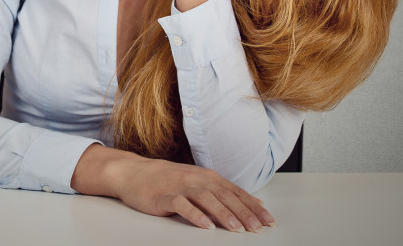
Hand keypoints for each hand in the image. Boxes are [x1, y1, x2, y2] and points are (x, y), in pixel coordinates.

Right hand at [71, 145, 272, 231]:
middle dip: (244, 213)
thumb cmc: (167, 179)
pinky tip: (205, 226)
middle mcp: (197, 179)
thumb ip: (222, 191)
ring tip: (237, 229)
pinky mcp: (165, 196)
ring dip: (224, 215)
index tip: (268, 220)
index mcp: (207, 176)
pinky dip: (195, 215)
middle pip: (225, 196)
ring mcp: (181, 187)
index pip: (235, 192)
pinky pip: (182, 206)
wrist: (134, 172)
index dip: (252, 206)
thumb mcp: (197, 181)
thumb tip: (251, 202)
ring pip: (207, 200)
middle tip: (258, 228)